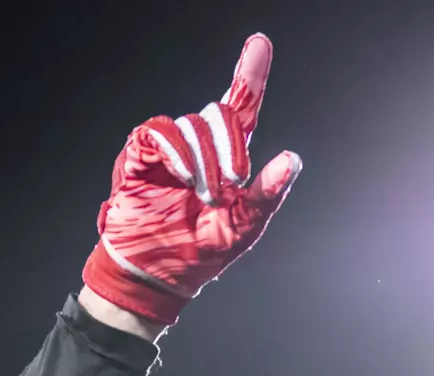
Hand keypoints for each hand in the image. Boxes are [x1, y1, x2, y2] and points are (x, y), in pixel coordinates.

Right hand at [82, 33, 301, 325]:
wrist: (160, 274)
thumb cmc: (202, 253)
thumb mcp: (245, 227)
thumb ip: (268, 193)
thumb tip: (292, 160)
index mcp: (227, 158)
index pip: (241, 106)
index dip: (250, 74)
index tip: (260, 44)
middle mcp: (199, 146)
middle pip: (221, 113)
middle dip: (232, 145)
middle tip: (233, 183)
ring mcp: (169, 149)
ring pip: (192, 125)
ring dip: (205, 160)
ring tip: (205, 196)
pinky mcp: (141, 154)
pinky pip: (159, 132)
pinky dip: (177, 150)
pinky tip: (185, 177)